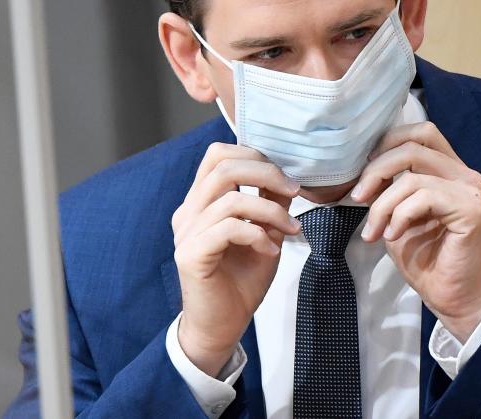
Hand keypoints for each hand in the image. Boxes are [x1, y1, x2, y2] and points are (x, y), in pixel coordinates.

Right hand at [172, 143, 300, 375]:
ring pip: (231, 199)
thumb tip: (285, 179)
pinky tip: (271, 249)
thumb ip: (268, 204)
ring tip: (290, 229)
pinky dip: (257, 234)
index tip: (284, 177)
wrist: (221, 326)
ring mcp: (186, 232)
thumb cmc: (240, 282)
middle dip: (266, 173)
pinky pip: (228, 229)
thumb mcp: (264, 234)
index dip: (253, 155)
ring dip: (270, 210)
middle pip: (223, 166)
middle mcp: (189, 212)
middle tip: (294, 191)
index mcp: (201, 201)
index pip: (218, 155)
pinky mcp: (190, 254)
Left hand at [351, 122, 480, 342]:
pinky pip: (423, 196)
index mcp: (448, 169)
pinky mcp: (471, 209)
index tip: (363, 173)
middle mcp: (464, 173)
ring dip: (382, 203)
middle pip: (414, 145)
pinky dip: (399, 215)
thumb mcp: (396, 214)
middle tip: (358, 197)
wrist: (449, 297)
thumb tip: (364, 169)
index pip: (420, 133)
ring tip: (373, 230)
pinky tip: (392, 235)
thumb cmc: (424, 258)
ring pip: (413, 174)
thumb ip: (389, 187)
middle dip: (377, 169)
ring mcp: (470, 189)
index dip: (386, 144)